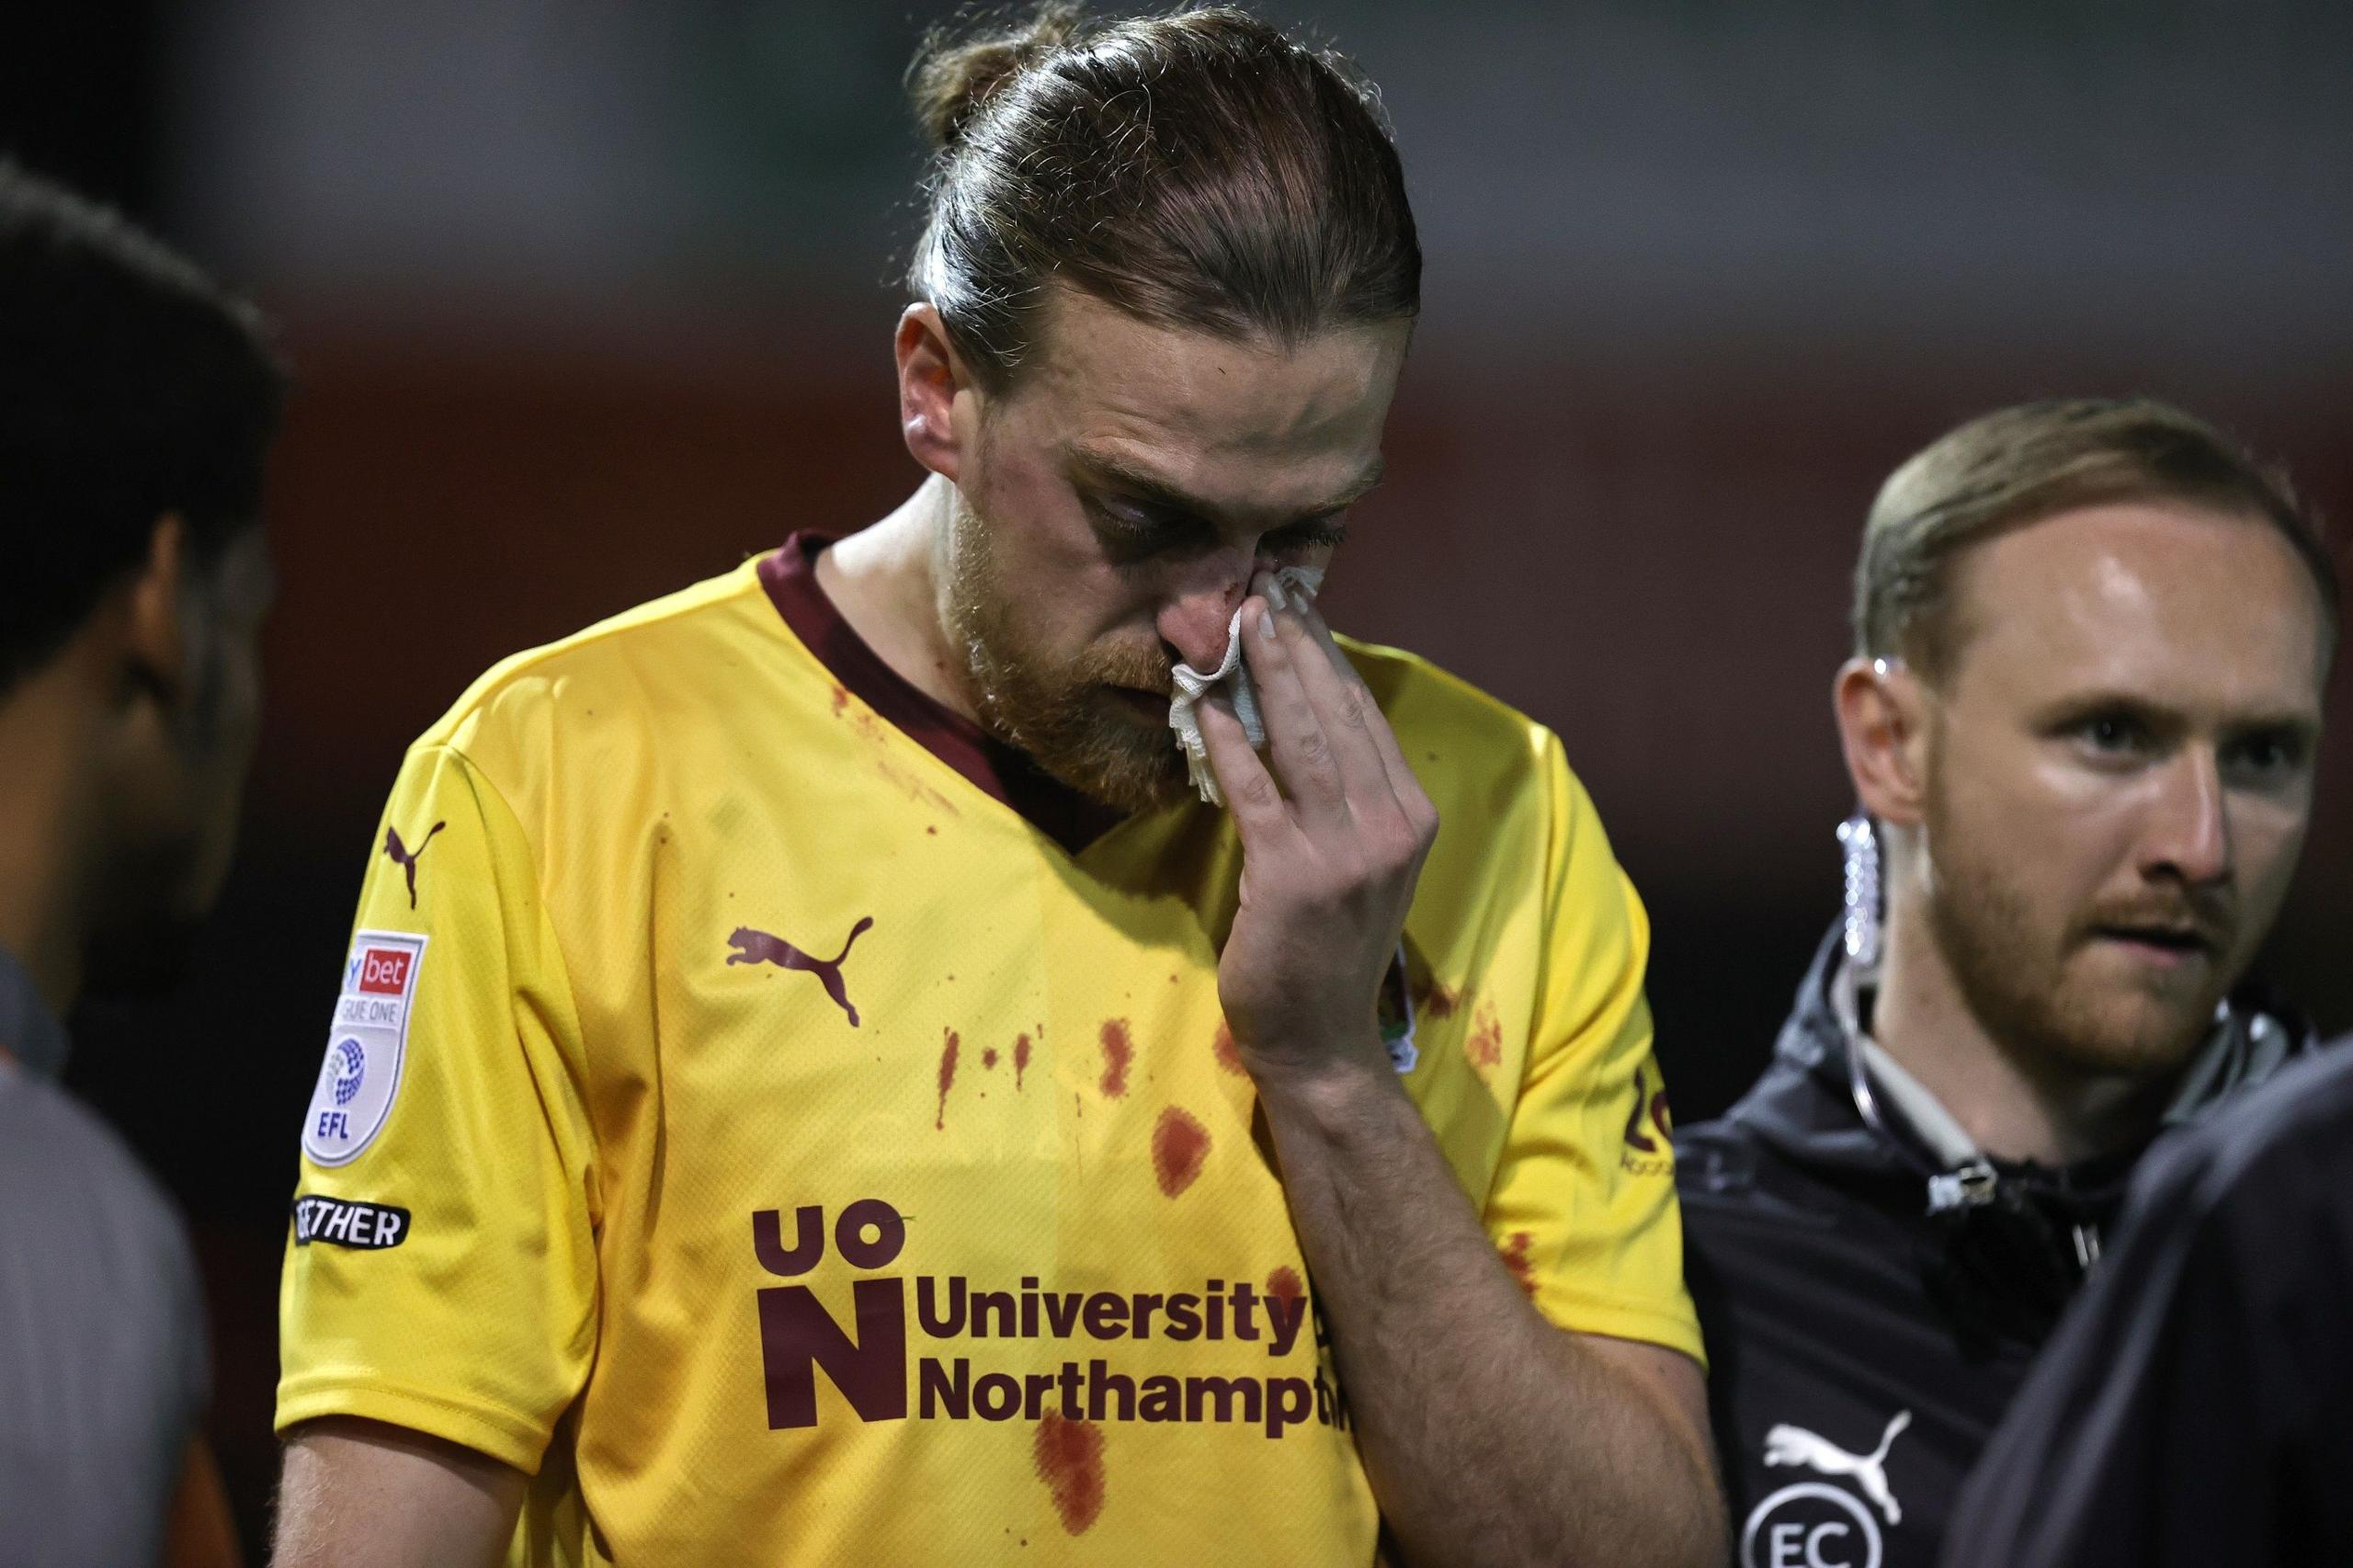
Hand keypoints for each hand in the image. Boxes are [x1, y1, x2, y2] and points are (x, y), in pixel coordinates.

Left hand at [1198, 571, 1439, 1084]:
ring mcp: (1346, 852)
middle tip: (1262, 590)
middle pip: (1339, 713)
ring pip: (1304, 739)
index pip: (1367, 713)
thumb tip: (1298, 709)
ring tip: (1239, 623)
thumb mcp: (1358, 859)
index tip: (1298, 603)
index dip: (1330, 652)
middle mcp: (1391, 825)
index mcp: (1412, 814)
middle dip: (1298, 646)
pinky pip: (1255, 790)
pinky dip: (1226, 742)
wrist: (1321, 1039)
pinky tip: (1201, 704)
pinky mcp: (1291, 876)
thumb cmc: (1329, 946)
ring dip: (1268, 675)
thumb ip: (1343, 792)